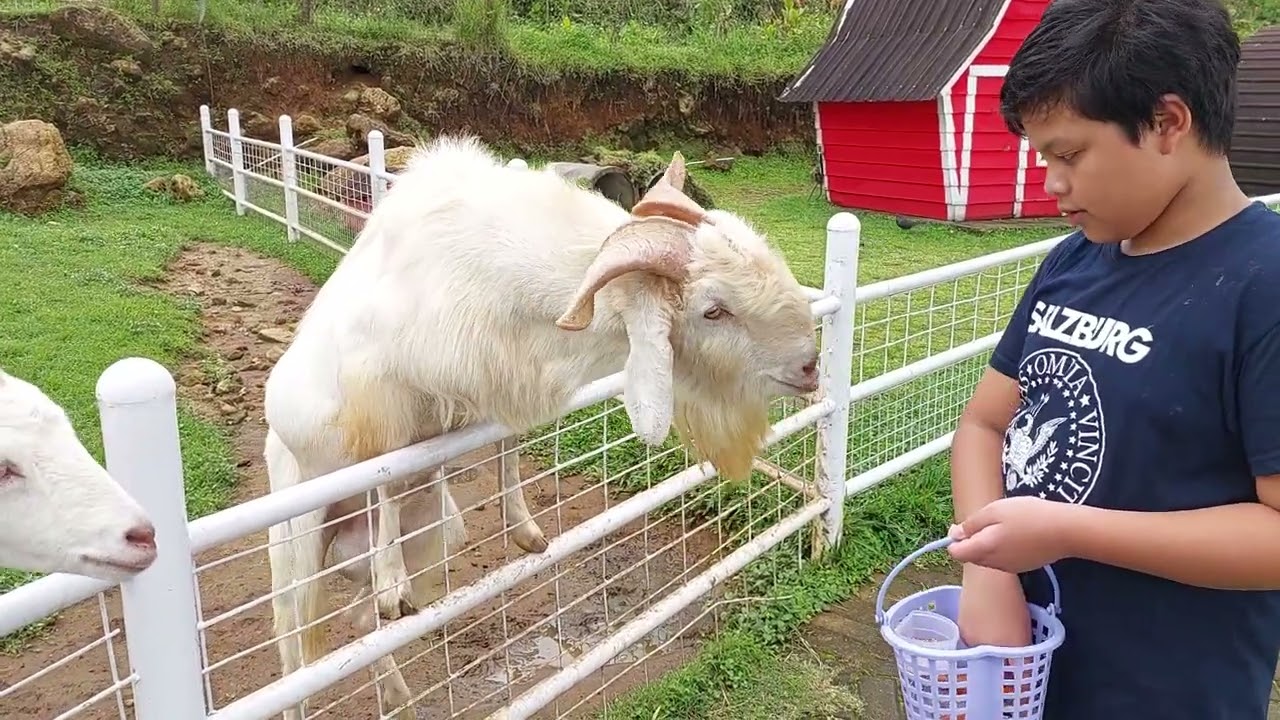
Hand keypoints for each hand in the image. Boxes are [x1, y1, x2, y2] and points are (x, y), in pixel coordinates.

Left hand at [947, 496, 1079, 572]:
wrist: (1065, 531)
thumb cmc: (1029, 516)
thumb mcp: (995, 510)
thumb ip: (972, 524)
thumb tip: (955, 535)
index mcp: (984, 549)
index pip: (956, 553)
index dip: (955, 538)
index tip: (965, 524)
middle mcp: (994, 563)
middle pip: (971, 555)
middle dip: (973, 540)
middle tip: (989, 519)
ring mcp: (1009, 567)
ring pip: (987, 557)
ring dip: (988, 543)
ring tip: (1006, 524)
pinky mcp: (1023, 567)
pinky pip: (1003, 559)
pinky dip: (1003, 548)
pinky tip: (1018, 534)